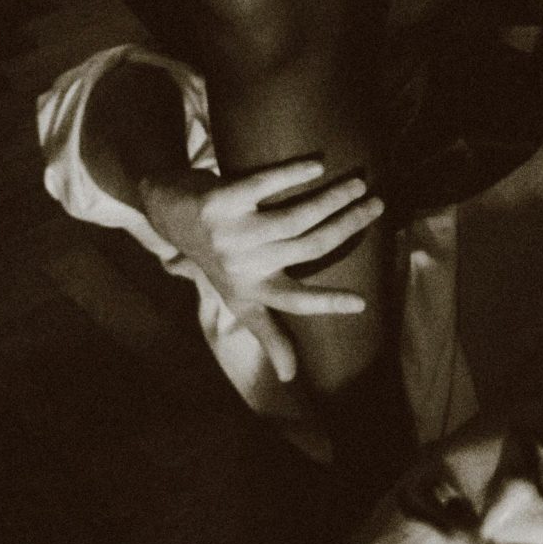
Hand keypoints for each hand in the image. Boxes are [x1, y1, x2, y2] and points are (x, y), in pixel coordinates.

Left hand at [140, 156, 383, 383]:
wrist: (166, 214)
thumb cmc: (213, 259)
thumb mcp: (238, 300)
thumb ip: (267, 332)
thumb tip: (289, 378)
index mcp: (252, 290)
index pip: (295, 302)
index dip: (327, 304)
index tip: (361, 304)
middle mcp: (242, 264)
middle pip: (308, 245)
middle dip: (348, 225)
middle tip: (376, 206)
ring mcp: (230, 232)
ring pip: (294, 216)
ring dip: (332, 198)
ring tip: (359, 184)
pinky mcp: (220, 200)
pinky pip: (264, 184)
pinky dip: (294, 173)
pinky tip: (318, 165)